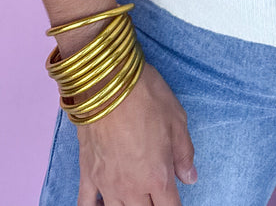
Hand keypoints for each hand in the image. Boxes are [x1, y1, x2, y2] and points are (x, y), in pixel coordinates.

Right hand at [76, 62, 197, 204]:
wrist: (106, 82)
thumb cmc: (145, 97)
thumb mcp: (177, 120)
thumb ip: (184, 154)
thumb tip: (190, 177)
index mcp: (158, 177)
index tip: (175, 200)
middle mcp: (131, 188)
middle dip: (153, 205)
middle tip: (156, 194)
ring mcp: (106, 183)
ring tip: (135, 198)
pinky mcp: (87, 173)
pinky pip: (86, 204)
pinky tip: (102, 205)